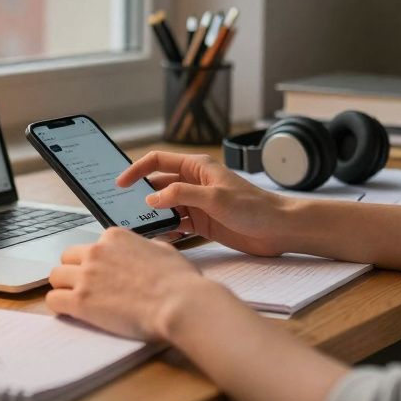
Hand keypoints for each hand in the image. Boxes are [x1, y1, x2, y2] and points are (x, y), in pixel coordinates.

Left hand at [46, 227, 225, 340]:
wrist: (179, 303)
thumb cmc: (179, 281)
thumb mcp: (165, 251)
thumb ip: (148, 247)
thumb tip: (149, 248)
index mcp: (114, 237)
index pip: (91, 246)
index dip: (96, 263)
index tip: (104, 276)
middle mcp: (96, 252)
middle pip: (67, 258)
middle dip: (74, 272)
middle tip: (87, 289)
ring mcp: (86, 275)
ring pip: (55, 277)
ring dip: (64, 288)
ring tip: (77, 302)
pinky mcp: (81, 301)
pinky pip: (53, 300)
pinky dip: (59, 307)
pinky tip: (71, 313)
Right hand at [118, 151, 295, 256]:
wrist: (279, 229)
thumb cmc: (255, 207)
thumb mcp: (215, 197)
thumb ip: (181, 195)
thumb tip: (152, 198)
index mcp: (197, 168)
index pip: (158, 161)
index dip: (137, 170)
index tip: (120, 184)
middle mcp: (194, 184)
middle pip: (159, 186)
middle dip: (142, 198)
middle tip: (126, 212)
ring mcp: (198, 204)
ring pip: (166, 207)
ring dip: (155, 216)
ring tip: (142, 228)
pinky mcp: (203, 222)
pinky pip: (177, 224)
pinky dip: (168, 230)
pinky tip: (163, 238)